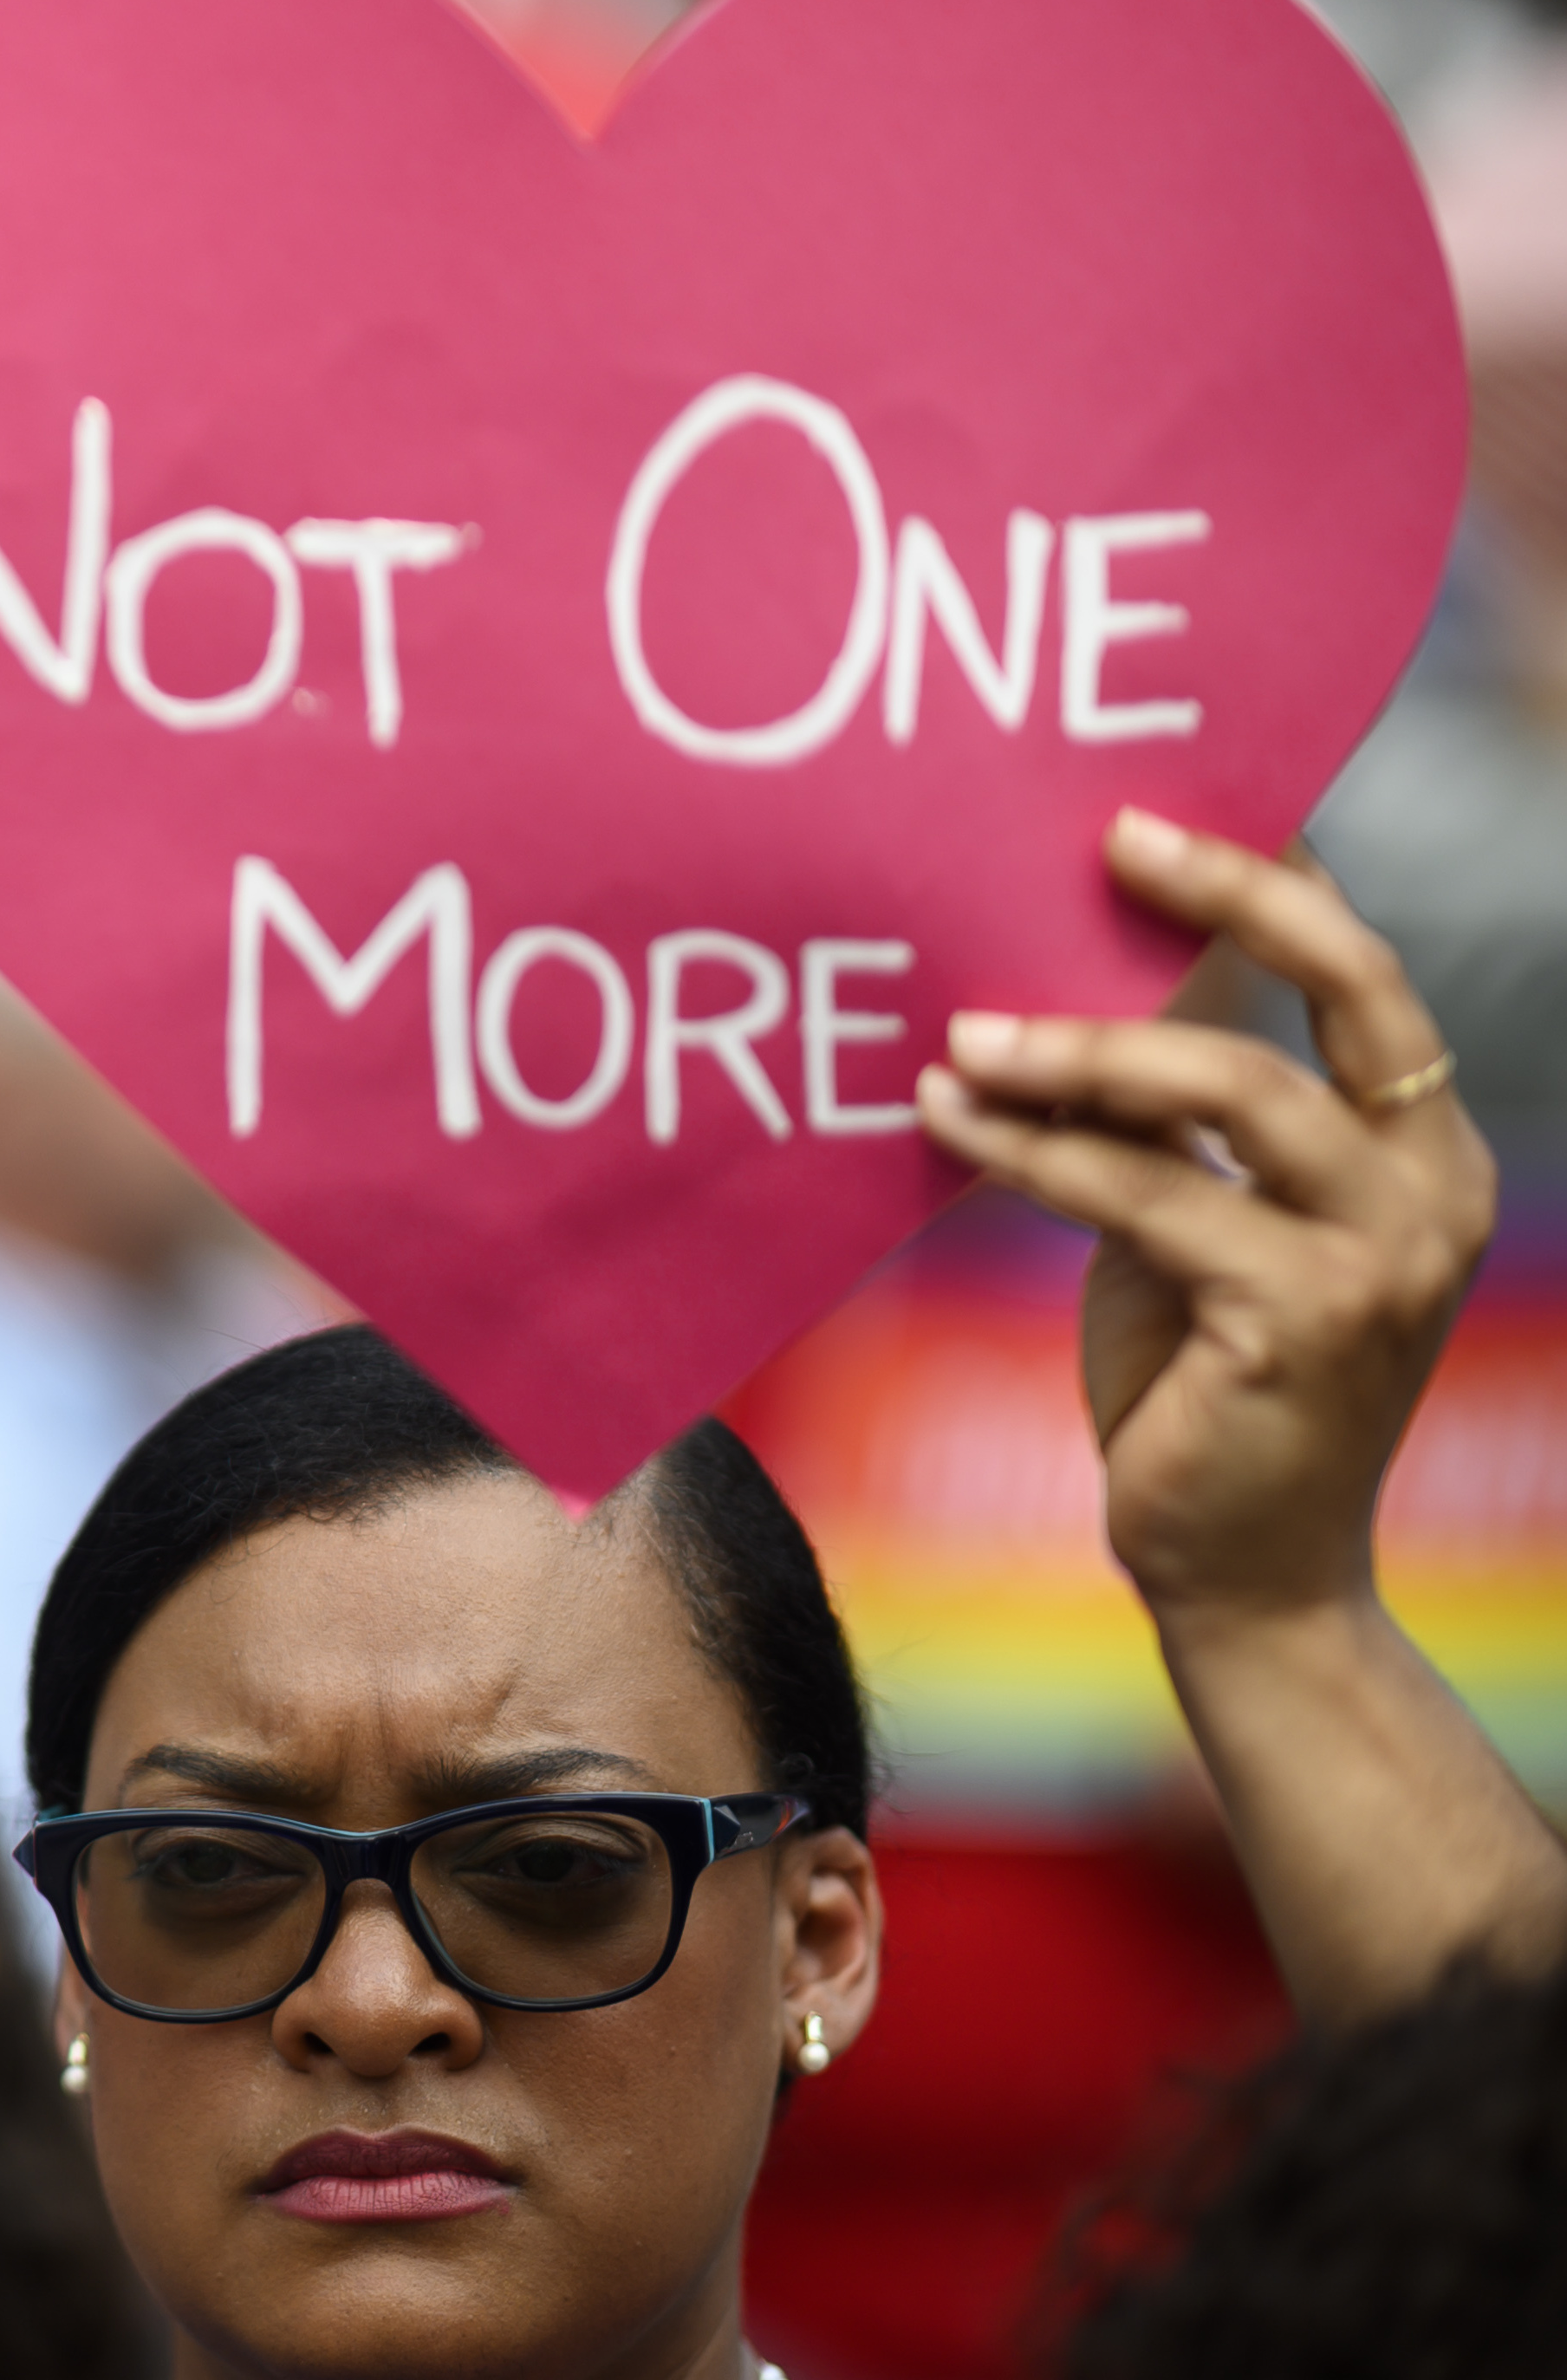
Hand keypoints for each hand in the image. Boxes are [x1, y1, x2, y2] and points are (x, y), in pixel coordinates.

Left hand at [916, 808, 1493, 1624]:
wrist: (1241, 1571)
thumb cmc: (1205, 1385)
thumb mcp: (1206, 1225)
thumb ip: (1188, 1122)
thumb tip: (1096, 979)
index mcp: (1426, 1149)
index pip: (1366, 978)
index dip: (1284, 881)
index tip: (1171, 809)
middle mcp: (1432, 1186)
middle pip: (1344, 990)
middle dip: (1231, 897)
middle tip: (1107, 841)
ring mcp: (1382, 1253)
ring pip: (1227, 1089)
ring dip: (1078, 1049)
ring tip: (961, 1031)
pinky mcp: (1298, 1317)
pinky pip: (1142, 1194)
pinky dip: (1032, 1151)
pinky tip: (946, 1121)